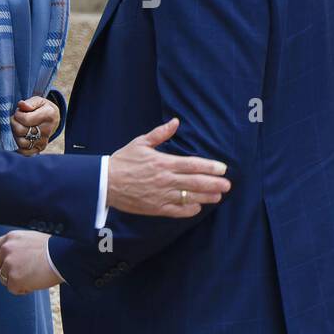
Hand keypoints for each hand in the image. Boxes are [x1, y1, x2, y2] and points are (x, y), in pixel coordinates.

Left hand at [0, 230, 58, 294]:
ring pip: (5, 280)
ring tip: (34, 275)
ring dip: (17, 281)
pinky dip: (23, 289)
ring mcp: (8, 264)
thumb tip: (8, 261)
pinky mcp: (13, 278)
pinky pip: (13, 289)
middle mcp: (6, 249)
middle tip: (25, 274)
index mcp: (10, 238)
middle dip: (7, 274)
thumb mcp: (30, 239)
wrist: (62, 257)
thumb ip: (16, 247)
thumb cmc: (53, 250)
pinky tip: (34, 282)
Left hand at [11, 95, 57, 155]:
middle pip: (21, 131)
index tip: (19, 112)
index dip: (17, 115)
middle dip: (13, 124)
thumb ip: (29, 102)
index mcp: (49, 115)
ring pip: (21, 142)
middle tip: (15, 120)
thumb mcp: (38, 101)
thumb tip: (21, 105)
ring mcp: (43, 142)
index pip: (25, 119)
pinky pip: (24, 152)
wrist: (52, 120)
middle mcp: (47, 130)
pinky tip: (19, 136)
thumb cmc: (42, 108)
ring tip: (17, 127)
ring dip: (14, 134)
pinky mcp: (39, 149)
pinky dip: (18, 145)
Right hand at [107, 117, 230, 216]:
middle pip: (196, 183)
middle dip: (214, 184)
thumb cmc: (123, 160)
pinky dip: (189, 210)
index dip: (210, 167)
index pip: (193, 165)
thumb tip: (175, 122)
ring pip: (190, 198)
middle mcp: (165, 180)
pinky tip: (197, 207)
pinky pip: (177, 211)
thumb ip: (160, 134)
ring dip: (206, 197)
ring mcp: (161, 196)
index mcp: (163, 162)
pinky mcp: (156, 208)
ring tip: (218, 196)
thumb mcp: (140, 143)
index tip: (223, 168)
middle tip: (228, 185)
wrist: (104, 182)